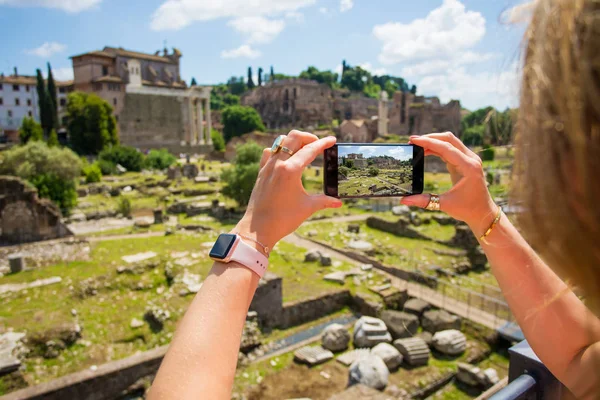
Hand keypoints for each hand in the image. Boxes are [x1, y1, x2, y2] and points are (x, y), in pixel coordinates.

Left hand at [235, 130, 341, 250]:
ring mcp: (267, 167)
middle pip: (294, 137)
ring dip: (293, 141)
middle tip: (318, 144)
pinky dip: (278, 150)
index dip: (323, 143)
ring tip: (303, 149)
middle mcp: (278, 164)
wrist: (258, 229)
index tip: (332, 140)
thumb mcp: (307, 208)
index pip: (310, 150)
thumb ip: (324, 201)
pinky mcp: (261, 172)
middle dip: (308, 137)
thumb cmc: (283, 219)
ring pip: (280, 142)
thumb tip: (338, 202)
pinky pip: (269, 152)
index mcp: (290, 170)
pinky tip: (284, 158)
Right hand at [400, 132, 496, 235]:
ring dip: (433, 141)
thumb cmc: (467, 209)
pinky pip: (450, 149)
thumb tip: (404, 200)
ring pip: (450, 142)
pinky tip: (425, 151)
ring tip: (416, 145)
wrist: (483, 213)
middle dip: (430, 138)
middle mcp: (471, 159)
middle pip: (448, 139)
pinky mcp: (465, 162)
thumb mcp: (444, 205)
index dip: (428, 142)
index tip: (413, 140)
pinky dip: (437, 148)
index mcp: (469, 167)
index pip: (446, 148)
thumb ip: (424, 201)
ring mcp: (469, 159)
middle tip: (412, 141)